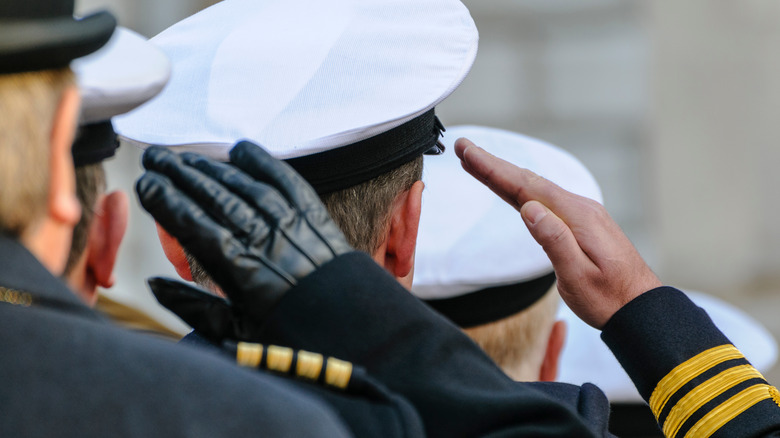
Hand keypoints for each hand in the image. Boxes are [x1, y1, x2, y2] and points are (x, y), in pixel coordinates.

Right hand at [136, 142, 351, 339]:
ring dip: (214, 168)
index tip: (146, 184)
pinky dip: (263, 163)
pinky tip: (240, 150)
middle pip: (218, 198)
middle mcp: (267, 241)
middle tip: (155, 156)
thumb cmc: (292, 334)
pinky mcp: (314, 216)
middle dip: (182, 175)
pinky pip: (287, 182)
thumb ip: (194, 308)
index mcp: (244, 273)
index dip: (170, 204)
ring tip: (186, 157)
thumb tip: (153, 285)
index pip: (198, 227)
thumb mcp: (238, 334)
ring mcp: (292, 225)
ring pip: (246, 186)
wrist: (350, 326)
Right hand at [455, 138, 661, 328]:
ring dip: (505, 175)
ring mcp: (582, 214)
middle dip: (493, 165)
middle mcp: (580, 208)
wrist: (641, 308)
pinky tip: (512, 189)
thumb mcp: (577, 276)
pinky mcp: (581, 224)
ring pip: (535, 189)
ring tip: (478, 163)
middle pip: (528, 181)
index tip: (468, 152)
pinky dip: (522, 190)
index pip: (526, 187)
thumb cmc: (609, 299)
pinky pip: (546, 199)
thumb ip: (554, 240)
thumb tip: (528, 208)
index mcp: (577, 217)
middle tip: (463, 148)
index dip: (494, 169)